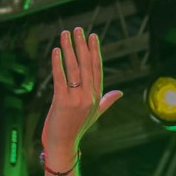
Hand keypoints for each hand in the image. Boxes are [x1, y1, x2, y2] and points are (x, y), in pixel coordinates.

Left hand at [44, 27, 122, 156]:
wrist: (63, 146)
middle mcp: (89, 97)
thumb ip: (106, 101)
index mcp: (97, 97)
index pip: (96, 69)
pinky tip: (56, 51)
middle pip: (86, 65)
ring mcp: (76, 100)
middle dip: (82, 45)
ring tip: (65, 34)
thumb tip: (120, 93)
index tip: (92, 37)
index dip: (94, 51)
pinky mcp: (62, 102)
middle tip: (78, 29)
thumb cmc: (76, 129)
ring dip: (69, 49)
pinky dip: (58, 63)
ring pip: (73, 69)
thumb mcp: (94, 114)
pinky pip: (60, 78)